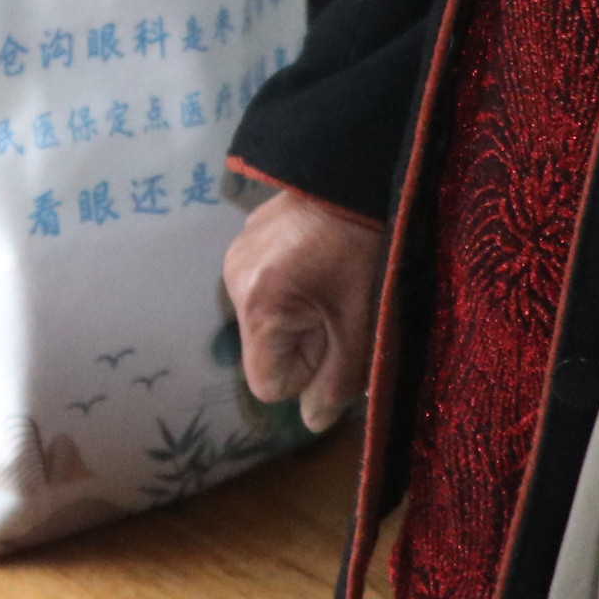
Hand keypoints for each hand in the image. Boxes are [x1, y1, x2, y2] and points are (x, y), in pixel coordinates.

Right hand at [223, 185, 384, 434]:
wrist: (356, 175)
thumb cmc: (365, 254)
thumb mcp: (361, 327)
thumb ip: (336, 383)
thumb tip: (312, 422)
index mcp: (259, 307)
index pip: (268, 385)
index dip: (306, 376)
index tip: (334, 341)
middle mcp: (233, 281)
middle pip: (265, 350)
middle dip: (303, 342)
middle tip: (337, 305)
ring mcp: (235, 254)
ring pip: (265, 319)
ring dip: (296, 313)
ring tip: (328, 278)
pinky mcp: (245, 235)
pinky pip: (263, 285)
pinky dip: (288, 284)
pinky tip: (315, 258)